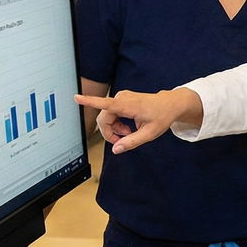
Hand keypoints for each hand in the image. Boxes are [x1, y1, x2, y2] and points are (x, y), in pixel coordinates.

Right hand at [74, 88, 198, 154]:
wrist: (169, 104)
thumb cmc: (161, 116)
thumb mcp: (149, 134)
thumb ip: (131, 142)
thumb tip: (115, 149)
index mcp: (129, 105)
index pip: (106, 104)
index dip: (90, 101)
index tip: (76, 97)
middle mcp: (122, 98)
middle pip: (103, 118)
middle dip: (109, 132)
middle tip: (123, 140)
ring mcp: (121, 97)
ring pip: (106, 117)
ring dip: (114, 128)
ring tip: (128, 133)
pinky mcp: (120, 99)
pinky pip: (110, 113)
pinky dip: (116, 123)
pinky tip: (127, 127)